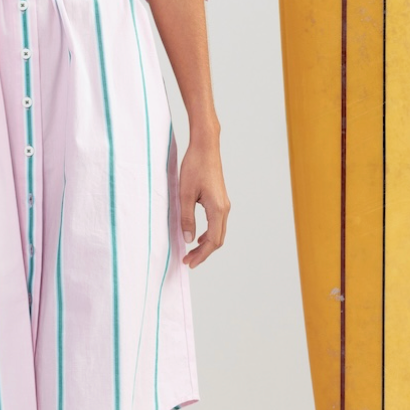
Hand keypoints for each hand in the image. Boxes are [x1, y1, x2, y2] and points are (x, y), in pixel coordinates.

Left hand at [179, 132, 228, 268]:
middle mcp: (224, 209)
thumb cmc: (194, 166)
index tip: (188, 263)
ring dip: (206, 245)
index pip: (212, 241)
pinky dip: (208, 234)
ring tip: (191, 252)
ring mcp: (224, 204)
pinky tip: (198, 236)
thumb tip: (188, 239)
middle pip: (217, 240)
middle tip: (188, 262)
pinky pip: (217, 223)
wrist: (205, 146)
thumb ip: (186, 218)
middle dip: (203, 253)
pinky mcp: (220, 200)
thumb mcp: (184, 194)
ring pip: (218, 232)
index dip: (201, 255)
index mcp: (217, 209)